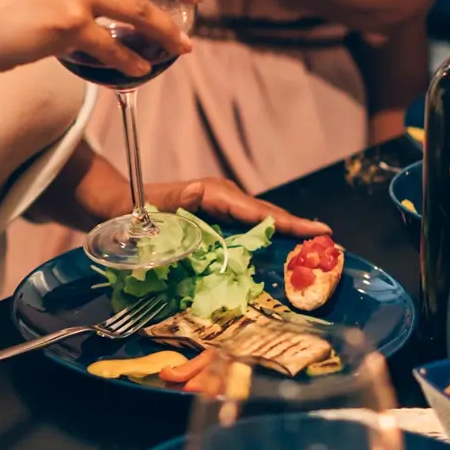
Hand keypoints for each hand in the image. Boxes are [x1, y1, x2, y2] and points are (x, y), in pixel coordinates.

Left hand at [143, 178, 329, 238]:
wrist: (120, 203)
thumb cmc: (134, 207)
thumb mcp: (150, 207)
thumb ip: (171, 204)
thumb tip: (195, 194)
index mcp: (213, 194)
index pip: (256, 211)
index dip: (288, 222)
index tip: (318, 230)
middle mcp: (224, 198)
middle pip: (267, 215)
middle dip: (297, 228)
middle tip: (329, 244)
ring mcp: (223, 208)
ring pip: (261, 221)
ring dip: (287, 235)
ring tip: (317, 250)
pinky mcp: (220, 219)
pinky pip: (249, 229)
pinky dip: (268, 240)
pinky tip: (285, 255)